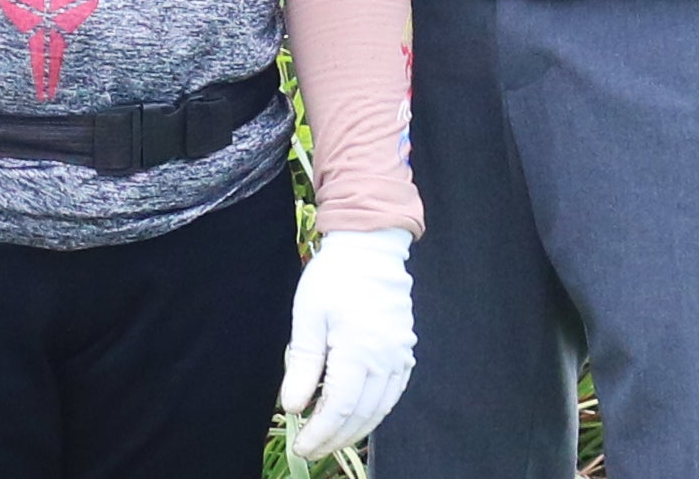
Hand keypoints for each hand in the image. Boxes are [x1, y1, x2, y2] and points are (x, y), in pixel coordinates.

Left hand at [278, 227, 415, 459]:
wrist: (370, 249)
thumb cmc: (334, 278)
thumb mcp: (308, 317)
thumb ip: (302, 365)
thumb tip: (293, 407)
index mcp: (358, 351)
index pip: (338, 409)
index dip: (319, 433)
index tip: (301, 446)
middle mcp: (385, 361)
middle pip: (360, 416)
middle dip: (334, 438)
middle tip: (310, 449)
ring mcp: (400, 357)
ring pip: (380, 410)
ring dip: (355, 430)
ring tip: (330, 440)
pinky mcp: (405, 352)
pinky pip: (392, 394)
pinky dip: (375, 411)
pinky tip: (358, 417)